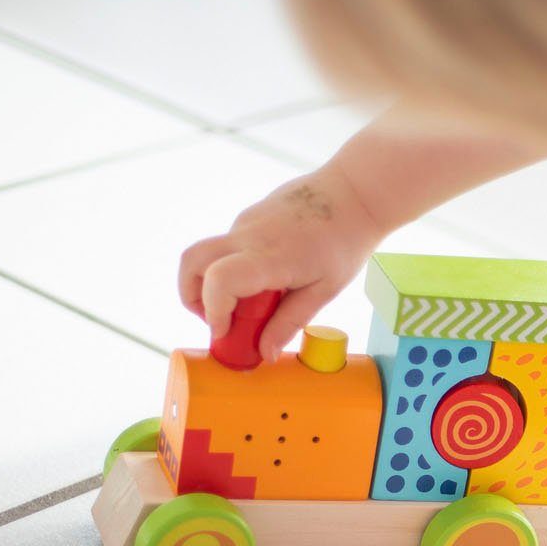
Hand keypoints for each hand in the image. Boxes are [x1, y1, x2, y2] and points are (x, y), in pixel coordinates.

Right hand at [177, 169, 380, 363]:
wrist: (354, 191)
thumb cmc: (345, 241)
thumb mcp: (324, 291)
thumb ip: (289, 322)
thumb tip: (264, 354)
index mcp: (271, 257)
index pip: (220, 281)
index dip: (213, 312)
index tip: (224, 333)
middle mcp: (249, 236)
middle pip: (191, 262)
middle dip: (192, 298)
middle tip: (218, 321)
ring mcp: (245, 223)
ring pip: (208, 255)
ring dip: (214, 284)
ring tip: (250, 304)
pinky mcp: (248, 218)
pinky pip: (228, 247)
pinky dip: (233, 269)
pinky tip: (267, 279)